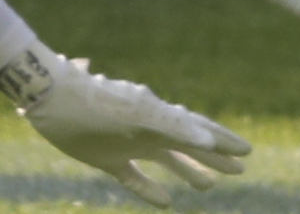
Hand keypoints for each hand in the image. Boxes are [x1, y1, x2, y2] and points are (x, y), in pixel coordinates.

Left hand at [0, 47, 248, 207]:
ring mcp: (129, 144)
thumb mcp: (137, 115)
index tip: (247, 152)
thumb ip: (172, 126)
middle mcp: (150, 129)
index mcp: (161, 116)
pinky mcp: (107, 159)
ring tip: (209, 187)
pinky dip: (150, 189)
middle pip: (189, 145)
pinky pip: (134, 178)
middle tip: (240, 170)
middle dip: (214, 157)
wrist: (51, 98)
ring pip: (166, 160)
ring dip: (188, 172)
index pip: (199, 130)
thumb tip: (206, 137)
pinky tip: (165, 202)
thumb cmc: (95, 104)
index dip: (223, 142)